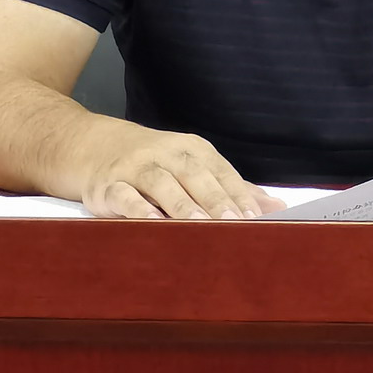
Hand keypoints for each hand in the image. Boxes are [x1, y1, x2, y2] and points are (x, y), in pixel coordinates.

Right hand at [79, 121, 287, 219]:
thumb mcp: (194, 166)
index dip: (239, 195)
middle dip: (216, 199)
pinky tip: (152, 223)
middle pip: (195, 175)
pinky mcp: (109, 184)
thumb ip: (232, 188)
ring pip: (162, 184)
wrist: (95, 146)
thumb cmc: (157, 163)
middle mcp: (166, 153)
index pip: (221, 171)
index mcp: (193, 149)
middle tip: (235, 223)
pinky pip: (124, 195)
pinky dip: (137, 208)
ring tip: (201, 227)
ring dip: (182, 205)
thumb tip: (277, 207)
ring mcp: (136, 167)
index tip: (257, 218)